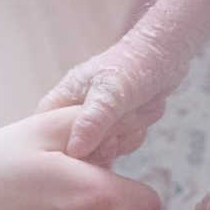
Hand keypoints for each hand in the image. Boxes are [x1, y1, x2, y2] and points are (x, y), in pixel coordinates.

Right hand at [36, 23, 192, 165]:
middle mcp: (73, 115)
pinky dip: (132, 138)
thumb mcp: (111, 92)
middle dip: (104, 142)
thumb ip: (92, 120)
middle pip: (75, 153)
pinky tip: (140, 118)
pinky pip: (118, 149)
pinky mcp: (113, 129)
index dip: (64, 148)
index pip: (45, 136)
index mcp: (61, 102)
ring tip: (134, 112)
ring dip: (123, 138)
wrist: (165, 56)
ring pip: (100, 153)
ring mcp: (95, 124)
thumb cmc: (133, 65)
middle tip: (120, 120)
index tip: (92, 140)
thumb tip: (74, 150)